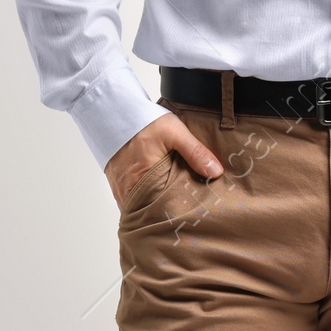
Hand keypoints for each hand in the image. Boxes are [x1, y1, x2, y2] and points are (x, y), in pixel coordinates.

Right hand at [105, 114, 223, 210]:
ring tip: (175, 211)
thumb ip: (195, 152)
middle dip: (169, 216)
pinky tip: (158, 201)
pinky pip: (133, 204)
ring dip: (156, 211)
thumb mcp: (174, 133)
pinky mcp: (118, 187)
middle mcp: (130, 191)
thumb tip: (216, 172)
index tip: (194, 216)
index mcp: (144, 181)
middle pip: (152, 214)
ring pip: (142, 211)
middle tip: (188, 217)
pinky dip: (145, 204)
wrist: (115, 114)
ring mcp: (122, 191)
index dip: (178, 215)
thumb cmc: (143, 122)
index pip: (163, 211)